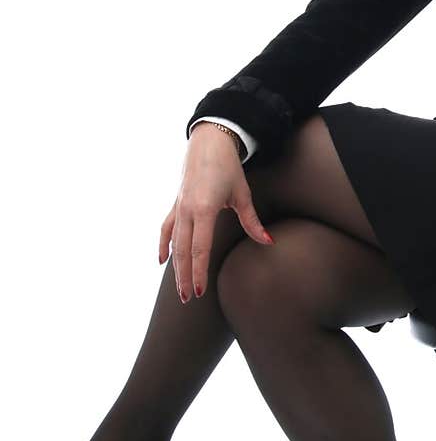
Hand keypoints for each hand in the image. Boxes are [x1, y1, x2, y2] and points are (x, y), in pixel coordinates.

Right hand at [158, 125, 273, 302]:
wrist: (209, 141)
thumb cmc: (228, 167)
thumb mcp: (242, 194)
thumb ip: (252, 221)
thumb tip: (268, 241)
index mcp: (204, 209)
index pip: (200, 248)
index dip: (200, 271)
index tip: (200, 291)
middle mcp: (187, 210)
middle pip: (183, 251)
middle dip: (186, 276)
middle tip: (188, 299)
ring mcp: (178, 207)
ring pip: (174, 243)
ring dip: (175, 267)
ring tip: (180, 288)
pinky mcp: (176, 203)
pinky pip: (166, 228)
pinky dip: (164, 245)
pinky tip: (162, 261)